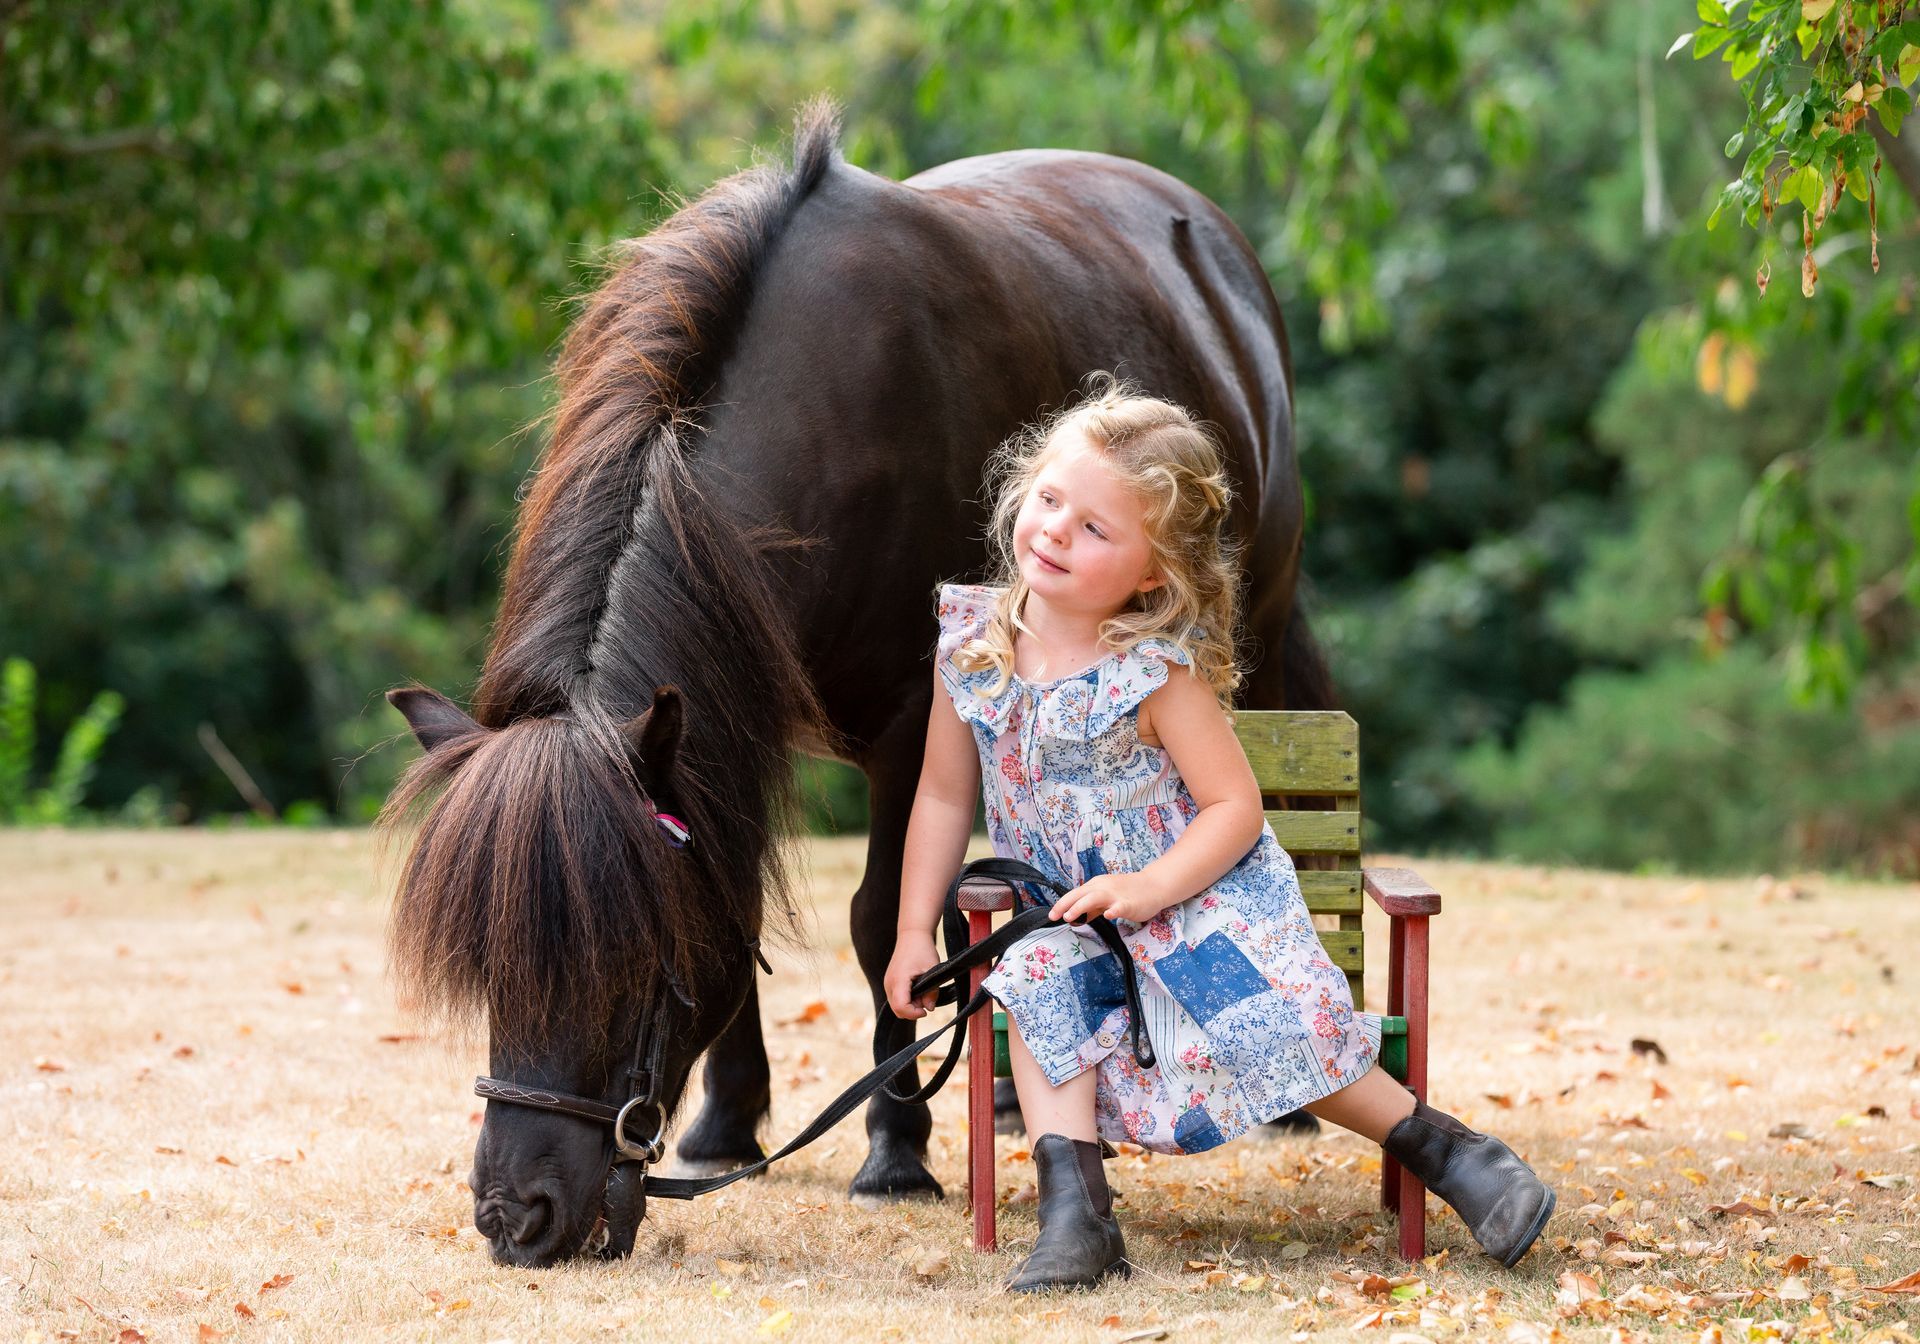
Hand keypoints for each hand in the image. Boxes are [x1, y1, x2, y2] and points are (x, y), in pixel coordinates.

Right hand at [884, 931, 942, 1018]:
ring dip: (911, 1005)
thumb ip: (932, 992)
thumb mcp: (932, 971)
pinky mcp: (890, 981)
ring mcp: (888, 983)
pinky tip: (918, 989)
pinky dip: (907, 999)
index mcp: (898, 980)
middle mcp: (889, 983)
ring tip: (924, 992)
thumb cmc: (923, 950)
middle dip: (913, 1010)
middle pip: (897, 1010)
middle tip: (927, 999)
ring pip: (896, 1005)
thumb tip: (929, 1009)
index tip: (926, 1010)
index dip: (914, 1013)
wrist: (912, 935)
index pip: (900, 1007)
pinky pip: (896, 998)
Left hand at [1049, 871, 1173, 925]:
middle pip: (1080, 894)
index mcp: (1096, 886)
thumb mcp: (1105, 898)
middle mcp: (1103, 887)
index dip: (1062, 904)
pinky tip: (1108, 916)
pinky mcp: (1129, 903)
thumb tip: (1075, 918)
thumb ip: (1091, 909)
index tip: (1051, 915)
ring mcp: (1116, 894)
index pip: (1075, 894)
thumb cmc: (1128, 892)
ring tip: (1069, 917)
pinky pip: (1119, 906)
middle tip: (1054, 916)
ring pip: (1094, 898)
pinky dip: (1113, 910)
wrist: (1154, 886)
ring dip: (1080, 907)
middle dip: (1064, 905)